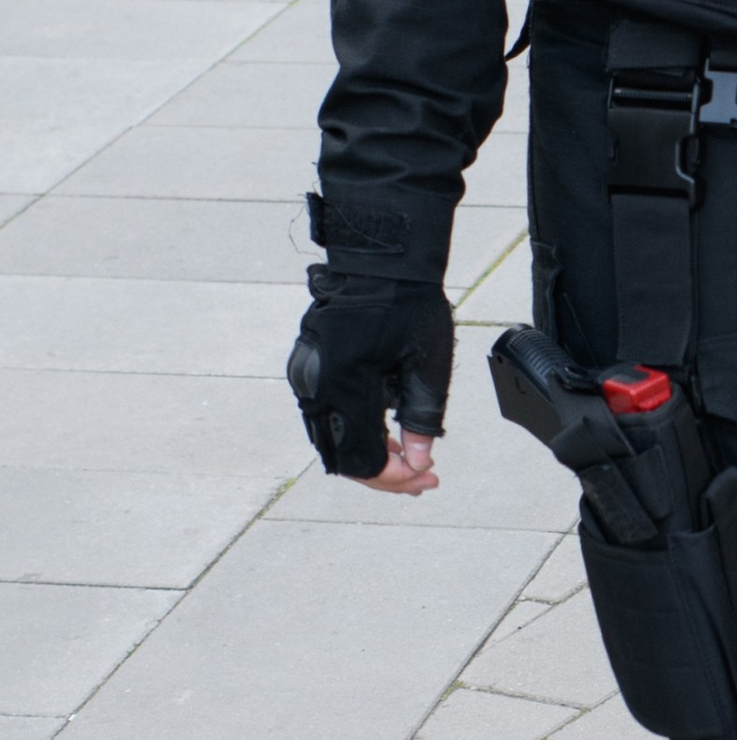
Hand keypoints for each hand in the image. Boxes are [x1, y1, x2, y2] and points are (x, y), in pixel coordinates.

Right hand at [288, 271, 453, 489]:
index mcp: (346, 385)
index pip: (362, 459)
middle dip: (383, 476)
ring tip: (409, 461)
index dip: (394, 478)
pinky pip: (325, 417)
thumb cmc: (407, 303)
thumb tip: (420, 461)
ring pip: (331, 441)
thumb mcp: (427, 363)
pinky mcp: (307, 369)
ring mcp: (306, 378)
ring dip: (367, 457)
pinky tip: (386, 435)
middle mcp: (317, 386)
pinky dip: (354, 433)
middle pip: (342, 458)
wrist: (379, 259)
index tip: (427, 477)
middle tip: (423, 480)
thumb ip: (422, 416)